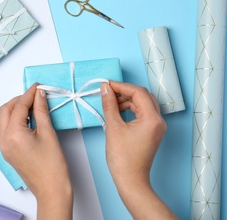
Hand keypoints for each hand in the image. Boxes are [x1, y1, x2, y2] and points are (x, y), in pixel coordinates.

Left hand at [0, 83, 72, 219]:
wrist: (51, 189)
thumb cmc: (52, 166)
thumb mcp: (48, 134)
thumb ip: (41, 111)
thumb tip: (39, 94)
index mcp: (13, 135)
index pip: (19, 106)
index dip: (30, 94)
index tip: (38, 86)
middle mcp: (4, 140)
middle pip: (6, 110)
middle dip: (19, 100)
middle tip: (35, 96)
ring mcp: (3, 147)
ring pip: (0, 119)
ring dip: (11, 110)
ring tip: (29, 107)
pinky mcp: (6, 152)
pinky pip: (1, 130)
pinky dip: (9, 120)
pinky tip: (24, 119)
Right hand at [101, 81, 176, 218]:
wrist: (130, 180)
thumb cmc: (122, 158)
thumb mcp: (113, 127)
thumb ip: (109, 105)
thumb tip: (105, 88)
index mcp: (152, 119)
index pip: (138, 92)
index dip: (121, 86)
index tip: (106, 85)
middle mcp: (159, 121)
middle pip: (143, 96)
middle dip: (125, 92)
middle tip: (107, 92)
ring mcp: (157, 127)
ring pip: (143, 104)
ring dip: (127, 100)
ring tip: (110, 102)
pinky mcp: (152, 132)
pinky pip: (143, 113)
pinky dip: (130, 109)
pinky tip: (118, 111)